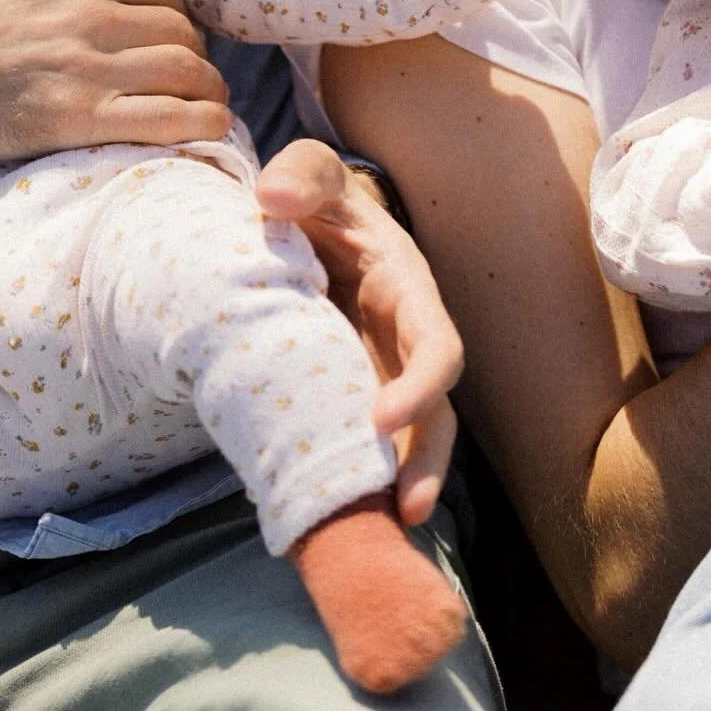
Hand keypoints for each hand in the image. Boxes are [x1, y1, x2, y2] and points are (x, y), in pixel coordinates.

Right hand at [0, 0, 229, 266]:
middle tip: (189, 70)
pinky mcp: (79, 117)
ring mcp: (88, 65)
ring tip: (209, 102)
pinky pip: (166, 118)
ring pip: (184, 71)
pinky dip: (201, 122)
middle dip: (193, 49)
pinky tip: (212, 129)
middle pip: (179, 28)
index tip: (171, 30)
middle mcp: (93, 11)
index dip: (175, 9)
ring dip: (208, 88)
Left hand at [256, 139, 462, 526]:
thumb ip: (300, 175)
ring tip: (379, 536)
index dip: (422, 384)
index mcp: (407, 289)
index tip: (383, 418)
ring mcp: (381, 372)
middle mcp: (405, 340)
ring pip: (411, 440)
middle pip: (438, 411)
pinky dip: (357, 479)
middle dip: (426, 460)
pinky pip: (364, 443)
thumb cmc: (313, 197)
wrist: (303, 220)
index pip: (438, 344)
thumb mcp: (310, 175)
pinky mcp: (350, 394)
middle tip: (401, 511)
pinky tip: (331, 519)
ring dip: (401, 484)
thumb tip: (272, 198)